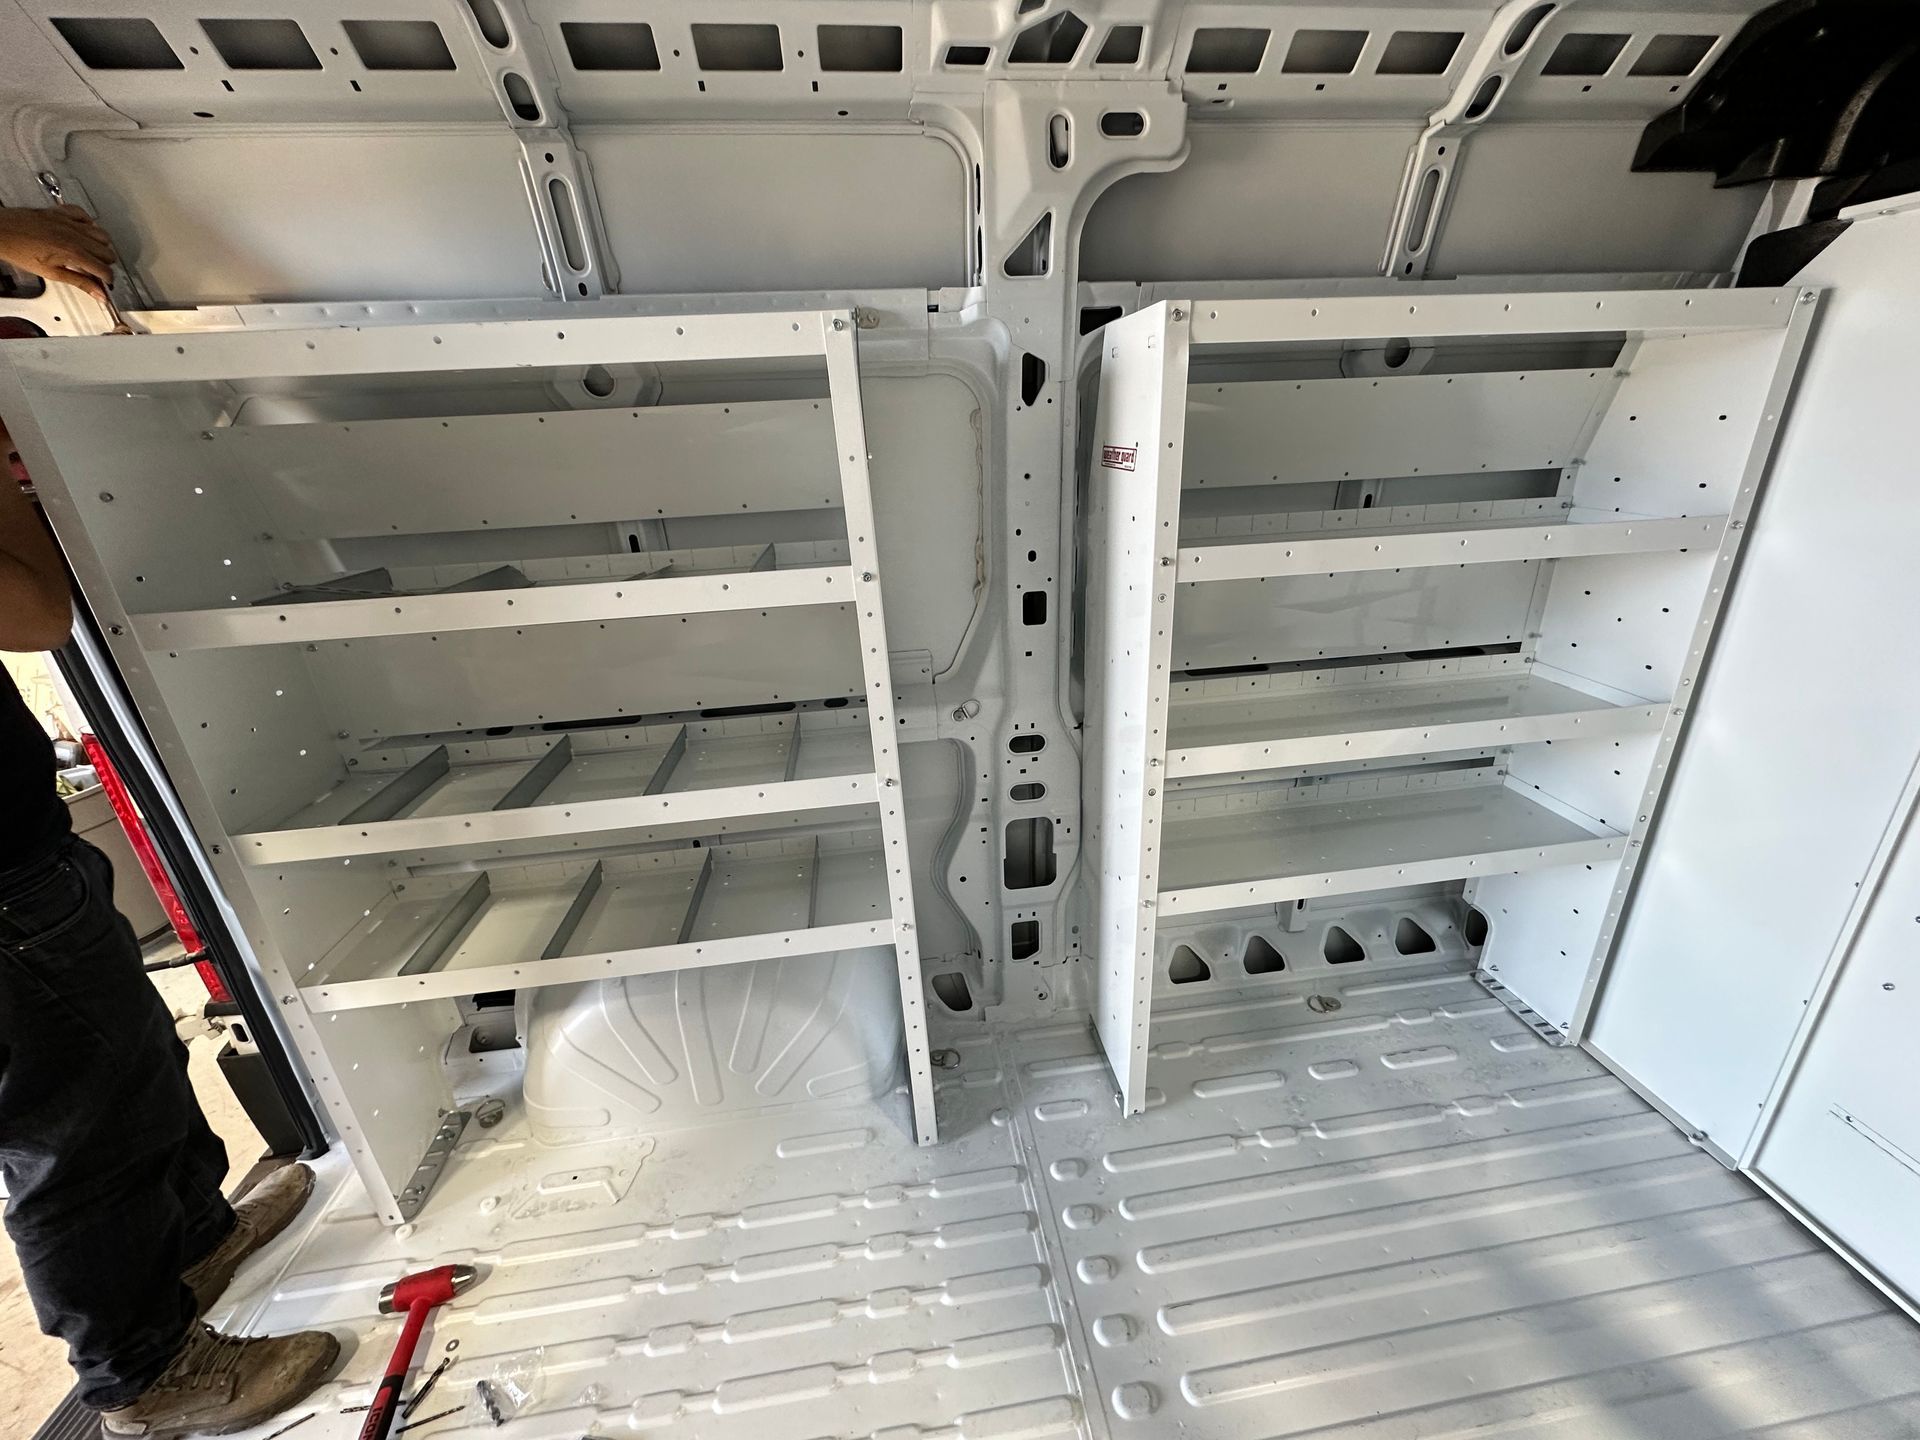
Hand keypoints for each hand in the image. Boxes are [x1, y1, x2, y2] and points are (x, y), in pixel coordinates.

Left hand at [0, 204, 116, 306]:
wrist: (0, 232)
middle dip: (106, 264)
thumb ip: (79, 282)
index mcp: (72, 252)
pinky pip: (84, 213)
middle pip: (107, 252)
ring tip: (94, 253)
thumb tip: (98, 293)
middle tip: (98, 271)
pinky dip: (88, 222)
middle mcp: (74, 235)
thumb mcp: (51, 274)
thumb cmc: (18, 251)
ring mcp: (68, 222)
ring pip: (102, 233)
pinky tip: (85, 229)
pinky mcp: (60, 211)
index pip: (104, 269)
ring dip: (102, 245)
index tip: (105, 283)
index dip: (107, 280)